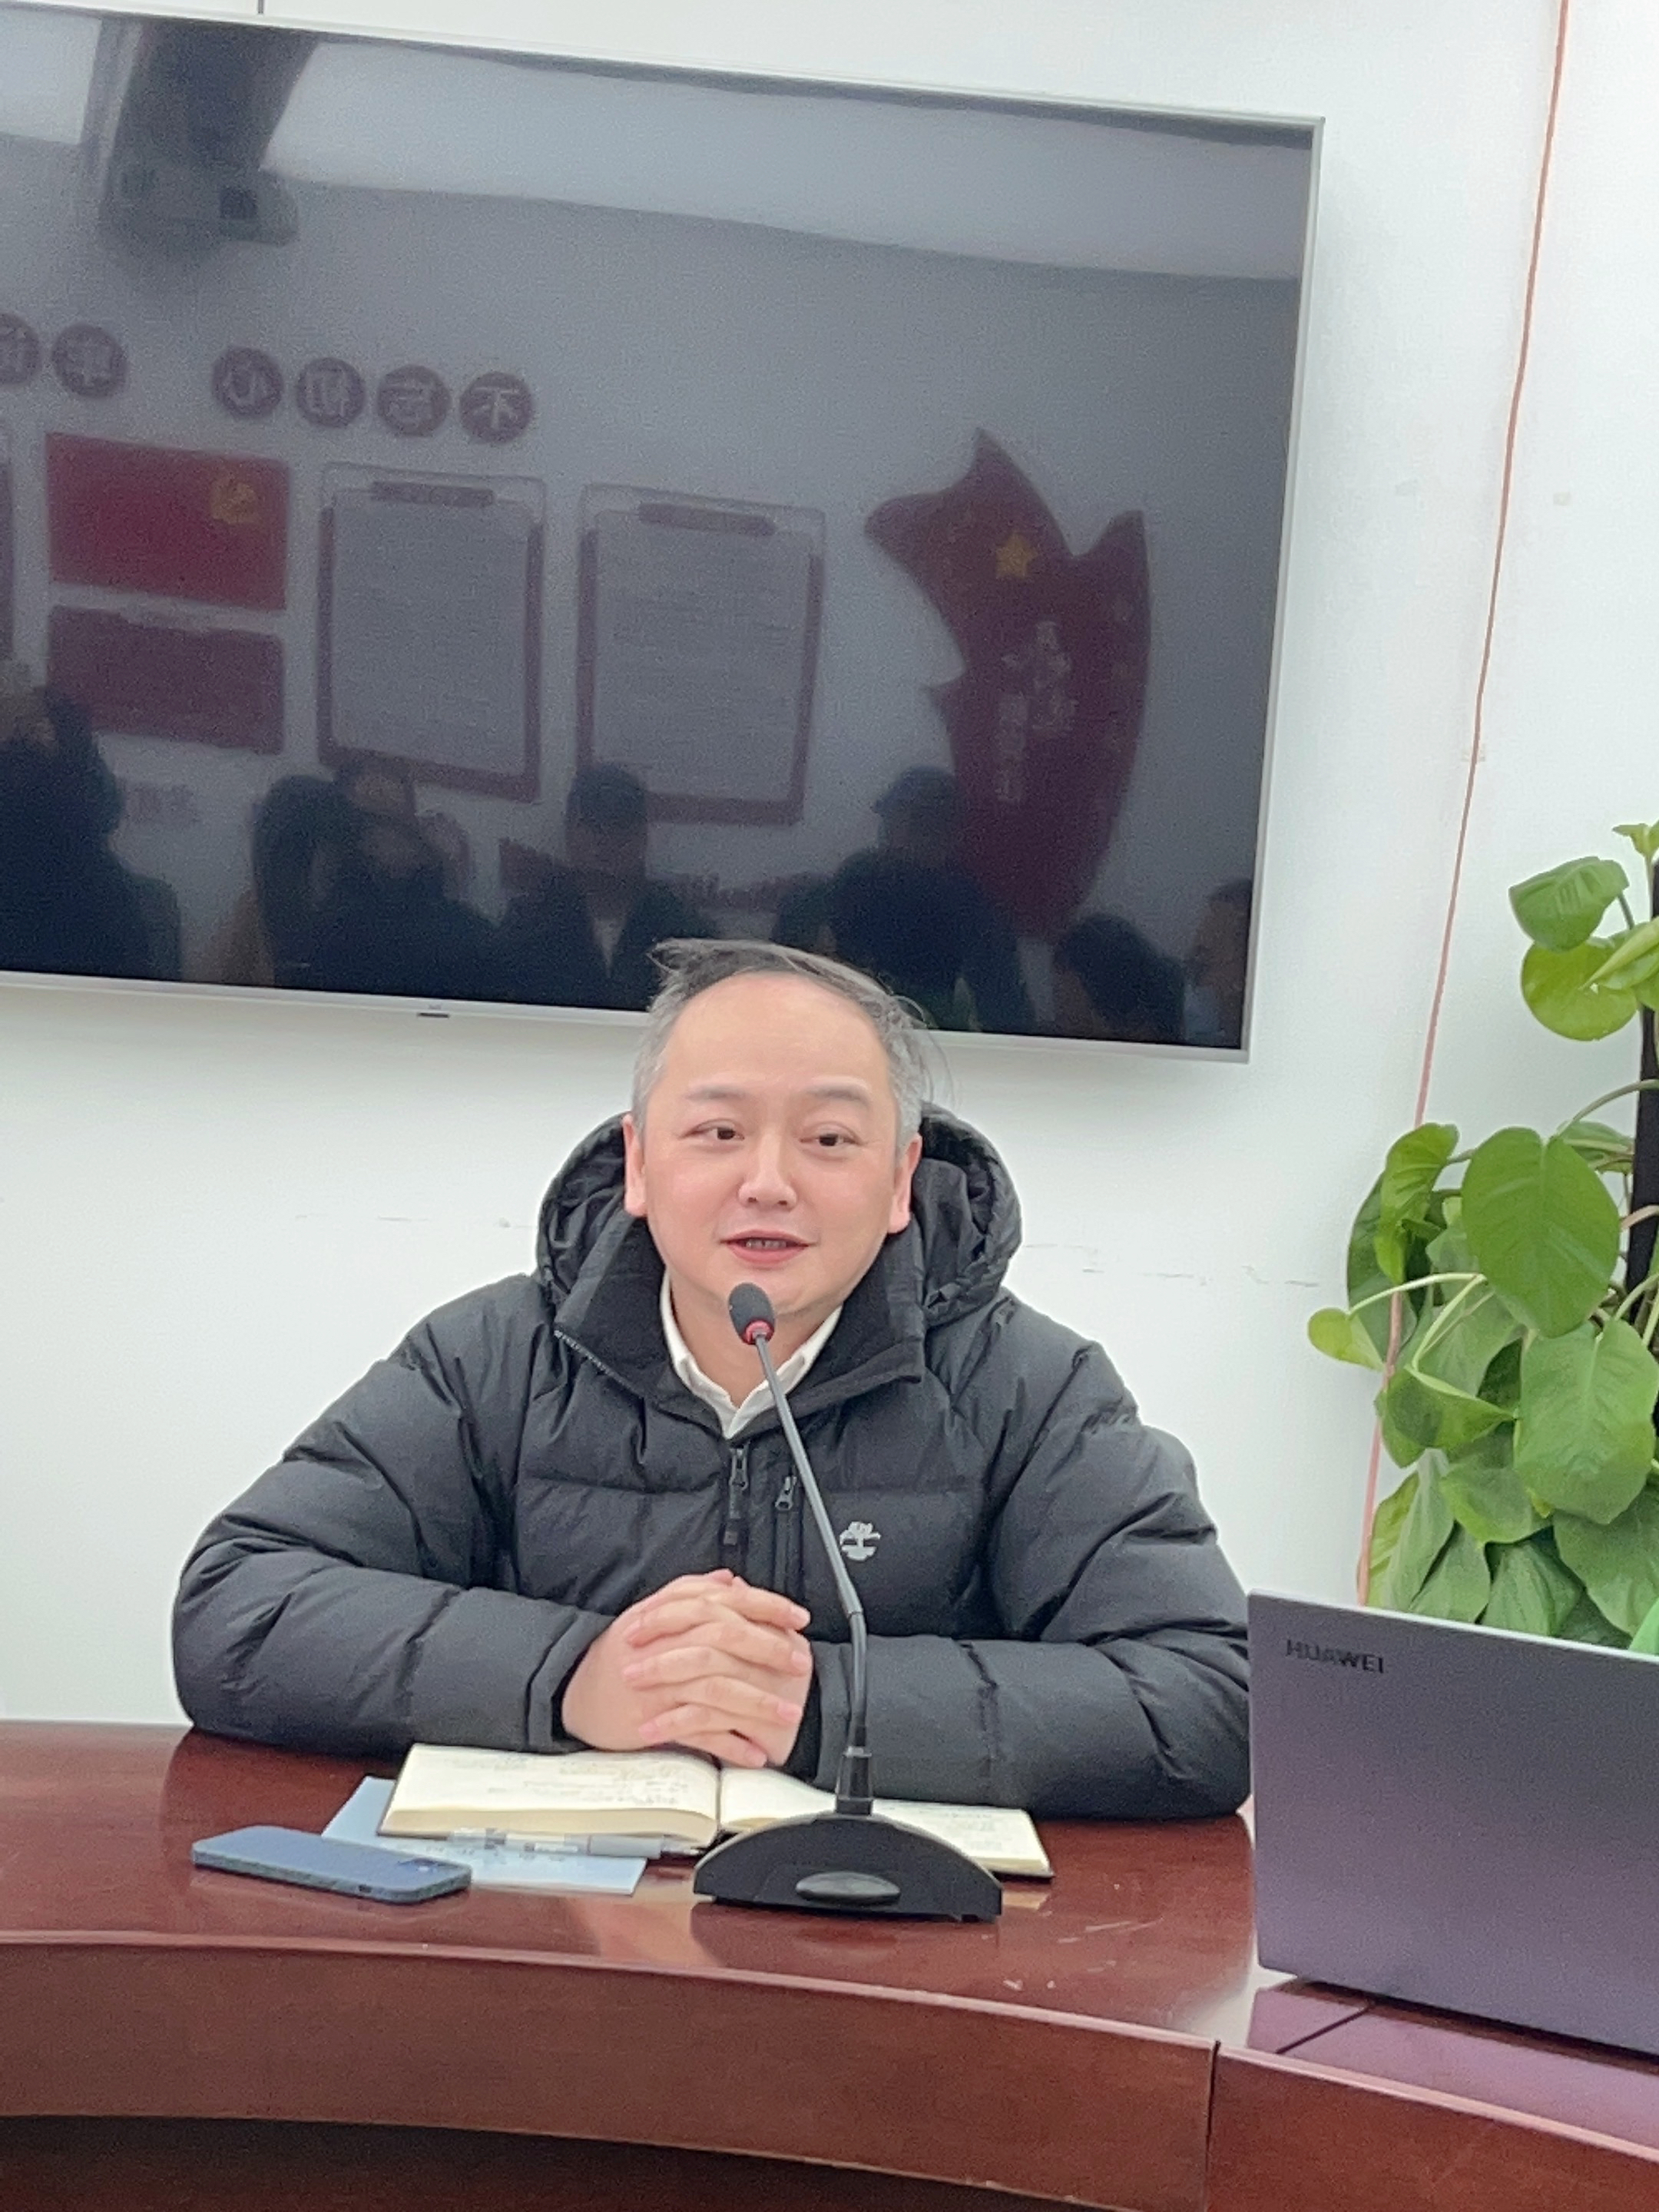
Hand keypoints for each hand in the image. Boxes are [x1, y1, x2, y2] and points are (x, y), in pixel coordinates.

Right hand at [561, 1570, 811, 1768]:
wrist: (573, 1693)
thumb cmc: (616, 1655)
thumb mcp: (650, 1614)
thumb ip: (691, 1593)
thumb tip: (730, 1580)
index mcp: (667, 1614)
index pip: (724, 1601)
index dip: (766, 1606)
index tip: (797, 1618)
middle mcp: (663, 1643)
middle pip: (725, 1639)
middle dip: (769, 1651)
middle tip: (799, 1664)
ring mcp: (658, 1684)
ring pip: (716, 1688)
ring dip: (757, 1704)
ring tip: (786, 1715)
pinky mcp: (652, 1720)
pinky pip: (698, 1732)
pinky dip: (729, 1743)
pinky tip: (753, 1750)